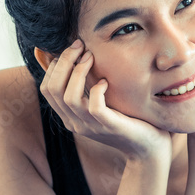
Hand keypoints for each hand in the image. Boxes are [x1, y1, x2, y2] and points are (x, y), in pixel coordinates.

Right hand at [39, 40, 171, 162]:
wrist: (148, 148)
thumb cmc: (126, 119)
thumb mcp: (101, 101)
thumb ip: (88, 86)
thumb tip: (75, 58)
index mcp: (69, 117)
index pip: (47, 89)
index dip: (54, 66)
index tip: (71, 50)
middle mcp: (75, 123)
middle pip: (53, 90)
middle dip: (63, 62)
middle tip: (79, 45)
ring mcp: (91, 127)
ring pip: (70, 97)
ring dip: (78, 72)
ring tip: (90, 57)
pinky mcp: (109, 127)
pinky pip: (94, 107)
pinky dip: (97, 90)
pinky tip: (106, 82)